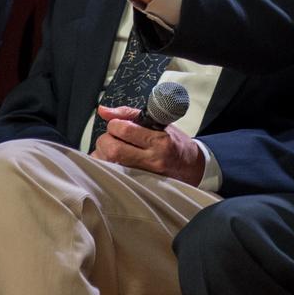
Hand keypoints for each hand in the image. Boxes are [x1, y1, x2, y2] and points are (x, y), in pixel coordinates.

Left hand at [91, 105, 205, 184]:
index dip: (114, 124)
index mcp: (159, 140)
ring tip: (113, 147)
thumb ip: (129, 114)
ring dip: (103, 152)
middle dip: (106, 140)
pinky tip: (113, 160)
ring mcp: (144, 174)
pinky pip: (111, 174)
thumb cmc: (174, 142)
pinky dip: (105, 164)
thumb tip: (103, 110)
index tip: (118, 124)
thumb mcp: (158, 122)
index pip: (125, 130)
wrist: (190, 166)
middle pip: (113, 149)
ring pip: (108, 163)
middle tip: (112, 137)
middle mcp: (152, 159)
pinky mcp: (137, 183)